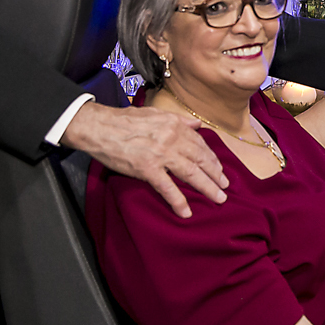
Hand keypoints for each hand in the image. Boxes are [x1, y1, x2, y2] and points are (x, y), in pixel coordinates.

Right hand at [61, 101, 227, 217]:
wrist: (99, 127)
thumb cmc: (124, 120)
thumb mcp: (156, 113)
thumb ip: (179, 120)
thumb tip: (197, 125)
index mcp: (175, 125)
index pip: (200, 144)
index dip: (212, 158)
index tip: (220, 169)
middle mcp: (172, 139)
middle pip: (200, 159)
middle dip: (216, 174)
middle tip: (225, 186)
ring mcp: (161, 154)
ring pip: (191, 173)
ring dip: (207, 187)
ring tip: (218, 198)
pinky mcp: (147, 169)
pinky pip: (168, 188)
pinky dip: (179, 201)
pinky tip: (187, 211)